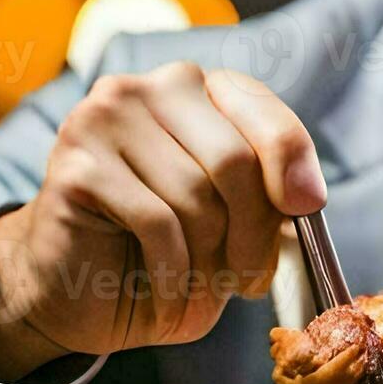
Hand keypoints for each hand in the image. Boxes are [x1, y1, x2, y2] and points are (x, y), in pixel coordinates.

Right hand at [0, 63, 325, 381]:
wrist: (74, 293)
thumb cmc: (162, 252)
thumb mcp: (234, 222)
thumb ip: (269, 198)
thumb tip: (306, 196)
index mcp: (198, 90)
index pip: (264, 113)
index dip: (292, 161)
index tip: (308, 206)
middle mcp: (150, 88)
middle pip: (235, 160)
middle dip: (254, 233)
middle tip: (250, 279)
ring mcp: (104, 119)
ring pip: (196, 196)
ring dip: (211, 261)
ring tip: (201, 291)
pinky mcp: (75, 165)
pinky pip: (156, 223)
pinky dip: (175, 273)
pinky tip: (169, 295)